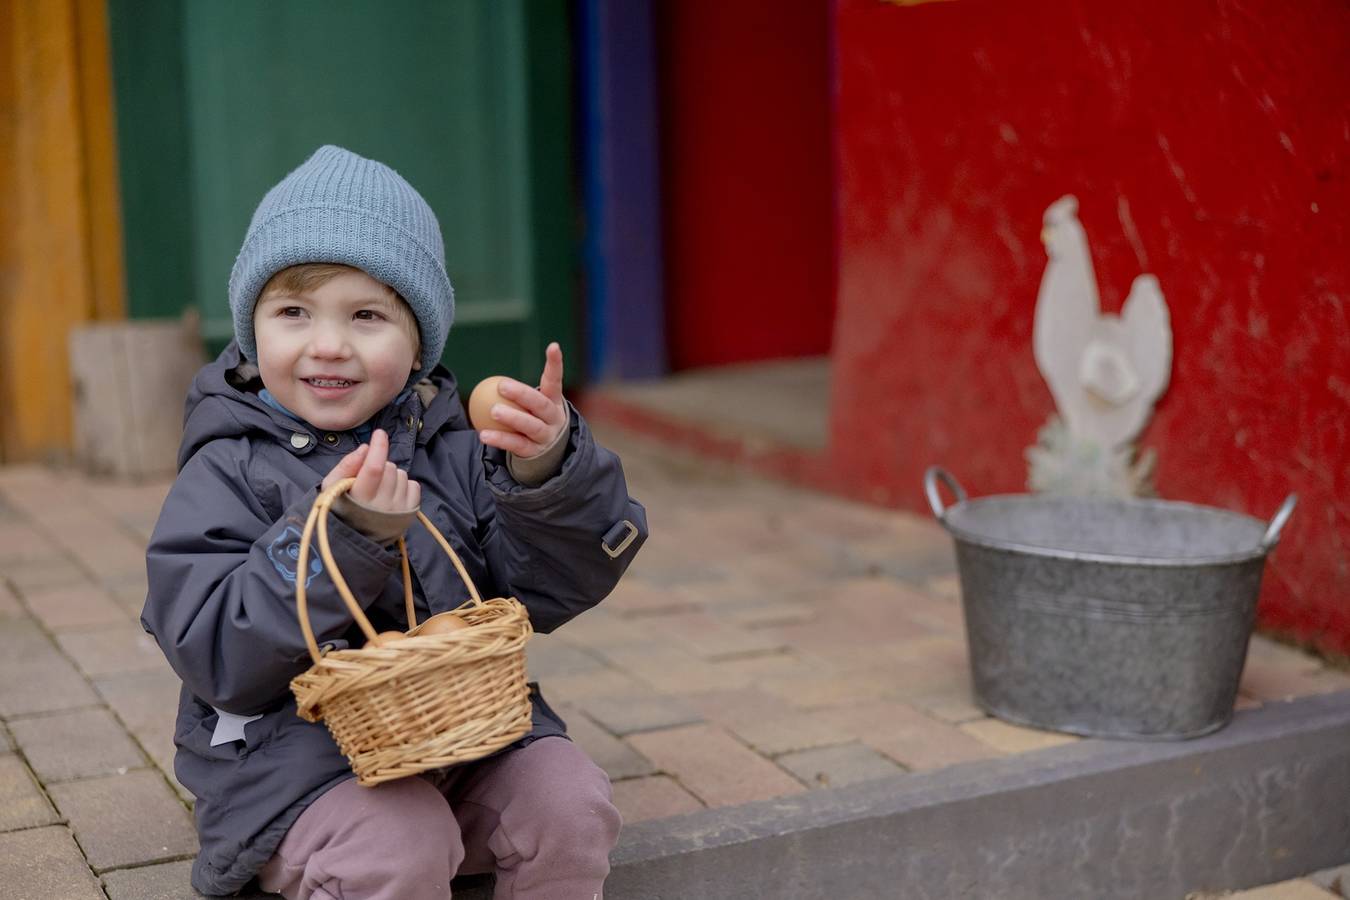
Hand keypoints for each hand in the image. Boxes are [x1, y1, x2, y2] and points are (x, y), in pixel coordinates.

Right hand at [321, 428, 420, 511]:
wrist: (357, 536)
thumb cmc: (342, 507)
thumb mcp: (331, 486)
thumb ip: (346, 466)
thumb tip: (365, 448)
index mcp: (359, 498)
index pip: (374, 468)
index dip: (378, 447)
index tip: (379, 434)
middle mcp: (381, 506)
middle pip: (389, 468)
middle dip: (380, 464)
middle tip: (370, 477)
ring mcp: (398, 510)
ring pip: (401, 475)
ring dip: (392, 476)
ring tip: (380, 488)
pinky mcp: (410, 513)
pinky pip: (414, 485)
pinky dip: (404, 485)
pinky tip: (392, 493)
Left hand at [479, 342, 567, 458]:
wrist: (548, 452)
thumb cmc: (534, 419)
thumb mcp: (532, 405)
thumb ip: (517, 394)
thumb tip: (487, 381)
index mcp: (553, 401)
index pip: (554, 381)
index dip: (555, 364)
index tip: (553, 346)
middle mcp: (553, 418)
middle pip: (540, 405)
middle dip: (523, 394)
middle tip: (503, 385)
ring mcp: (546, 436)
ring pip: (531, 426)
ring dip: (512, 418)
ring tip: (494, 411)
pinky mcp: (535, 452)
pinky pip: (517, 445)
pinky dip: (500, 440)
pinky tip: (484, 435)